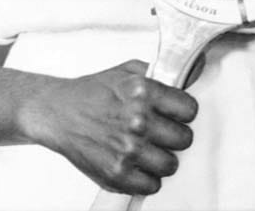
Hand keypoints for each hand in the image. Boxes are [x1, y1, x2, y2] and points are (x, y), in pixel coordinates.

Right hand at [30, 60, 197, 194]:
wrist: (59, 112)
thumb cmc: (94, 91)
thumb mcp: (128, 70)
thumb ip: (162, 72)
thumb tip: (195, 69)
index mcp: (143, 92)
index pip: (189, 109)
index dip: (184, 111)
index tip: (176, 113)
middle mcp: (137, 121)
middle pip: (184, 139)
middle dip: (175, 135)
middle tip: (161, 131)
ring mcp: (127, 150)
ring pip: (171, 165)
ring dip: (162, 157)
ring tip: (148, 147)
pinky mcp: (117, 174)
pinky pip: (152, 185)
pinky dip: (146, 176)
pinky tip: (136, 162)